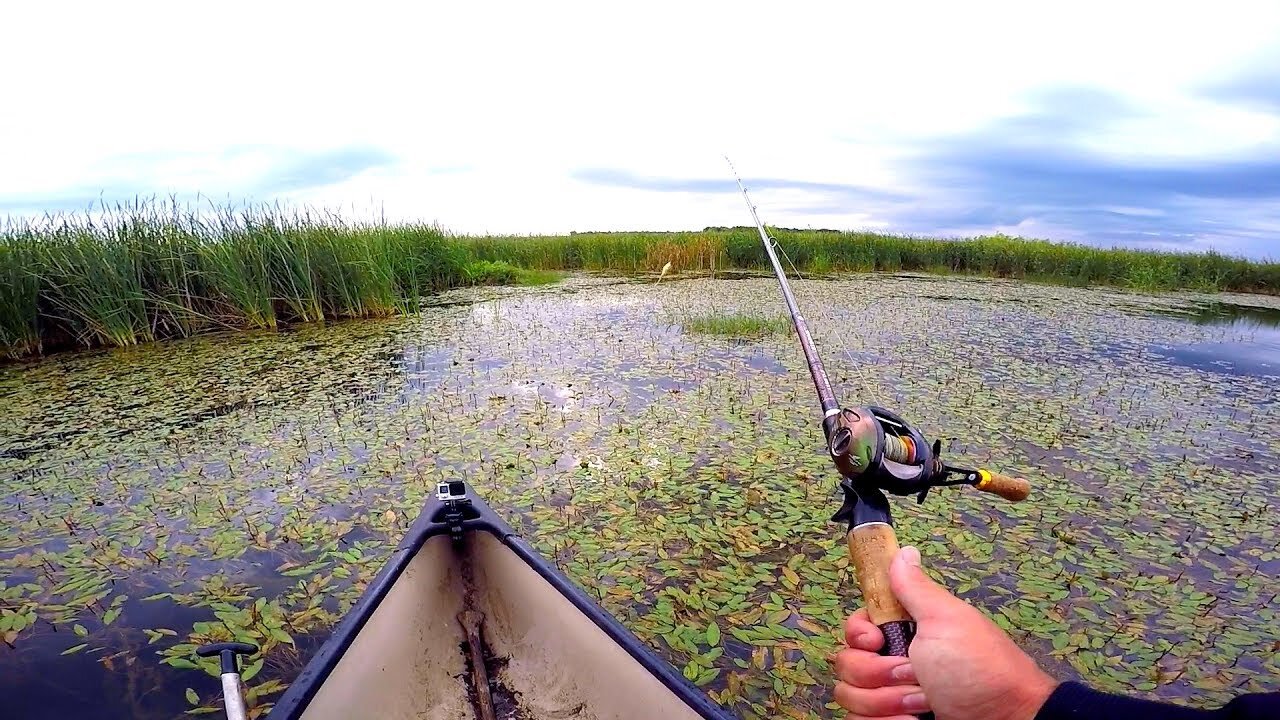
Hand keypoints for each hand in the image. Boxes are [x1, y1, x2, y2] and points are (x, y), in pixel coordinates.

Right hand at [833, 546, 1057, 719]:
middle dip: (879, 673)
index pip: (854, 628)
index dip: (859, 634)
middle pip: (846, 662)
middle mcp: (893, 664)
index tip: (878, 641)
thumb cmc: (982, 672)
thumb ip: (916, 588)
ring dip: (887, 702)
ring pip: (850, 696)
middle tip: (915, 675)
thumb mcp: (946, 621)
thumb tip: (904, 552)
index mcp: (904, 633)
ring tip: (923, 703)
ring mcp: (891, 698)